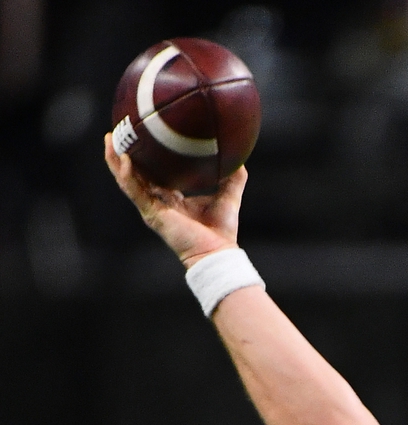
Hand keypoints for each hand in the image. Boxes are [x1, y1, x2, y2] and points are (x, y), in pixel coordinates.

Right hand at [104, 133, 244, 267]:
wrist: (217, 252)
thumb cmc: (222, 230)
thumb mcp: (229, 195)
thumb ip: (234, 177)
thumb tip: (241, 157)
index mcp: (172, 198)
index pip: (154, 174)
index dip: (146, 158)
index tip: (142, 137)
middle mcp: (158, 202)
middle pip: (134, 174)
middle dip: (123, 154)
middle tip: (116, 132)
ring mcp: (152, 208)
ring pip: (127, 180)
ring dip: (116, 160)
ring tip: (109, 139)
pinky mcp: (152, 213)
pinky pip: (135, 191)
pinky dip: (127, 174)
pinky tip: (124, 158)